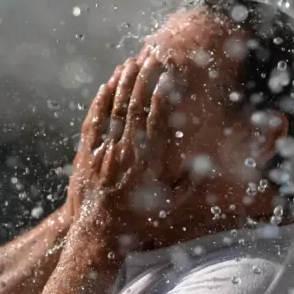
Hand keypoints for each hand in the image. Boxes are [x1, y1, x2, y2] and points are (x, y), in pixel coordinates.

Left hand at [68, 54, 199, 248]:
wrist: (98, 237)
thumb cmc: (139, 223)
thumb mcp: (171, 206)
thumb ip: (190, 183)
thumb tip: (207, 163)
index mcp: (148, 162)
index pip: (157, 119)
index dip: (163, 93)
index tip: (170, 74)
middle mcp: (125, 151)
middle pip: (135, 106)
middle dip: (144, 79)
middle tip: (153, 56)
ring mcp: (103, 151)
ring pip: (114, 109)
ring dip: (123, 83)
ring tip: (133, 61)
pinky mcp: (86, 154)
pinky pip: (94, 121)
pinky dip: (101, 101)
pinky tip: (108, 85)